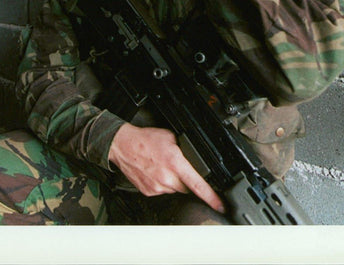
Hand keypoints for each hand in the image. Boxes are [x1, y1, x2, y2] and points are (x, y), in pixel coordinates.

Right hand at [108, 123, 224, 213]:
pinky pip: (162, 190)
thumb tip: (196, 159)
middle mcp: (167, 177)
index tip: (220, 205)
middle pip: (187, 187)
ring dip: (173, 181)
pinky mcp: (149, 191)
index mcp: (175, 163)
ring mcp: (157, 186)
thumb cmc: (144, 139)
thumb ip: (185, 150)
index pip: (198, 185)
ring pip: (174, 189)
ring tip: (162, 167)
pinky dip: (161, 183)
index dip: (212, 197)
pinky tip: (154, 172)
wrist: (122, 145)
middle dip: (185, 179)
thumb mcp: (170, 137)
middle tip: (176, 167)